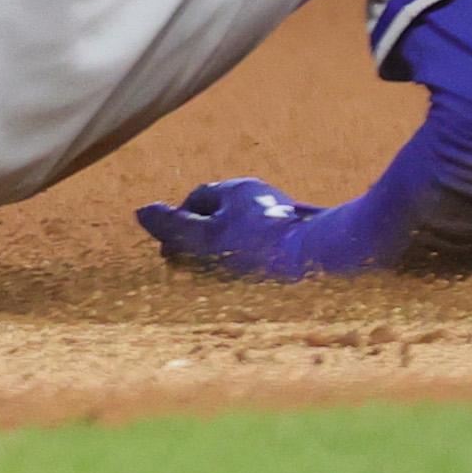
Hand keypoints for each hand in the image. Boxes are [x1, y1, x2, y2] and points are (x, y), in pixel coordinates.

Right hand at [136, 177, 323, 280]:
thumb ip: (176, 228)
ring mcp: (283, 216)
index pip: (194, 201)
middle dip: (203, 240)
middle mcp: (259, 197)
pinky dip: (255, 261)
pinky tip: (258, 282)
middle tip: (194, 271)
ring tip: (225, 281)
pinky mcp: (302, 237)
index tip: (172, 255)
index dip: (179, 226)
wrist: (330, 258)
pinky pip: (268, 246)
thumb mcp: (212, 240)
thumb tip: (141, 211)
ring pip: (244, 233)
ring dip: (229, 253)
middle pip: (219, 216)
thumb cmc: (268, 248)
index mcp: (234, 190)